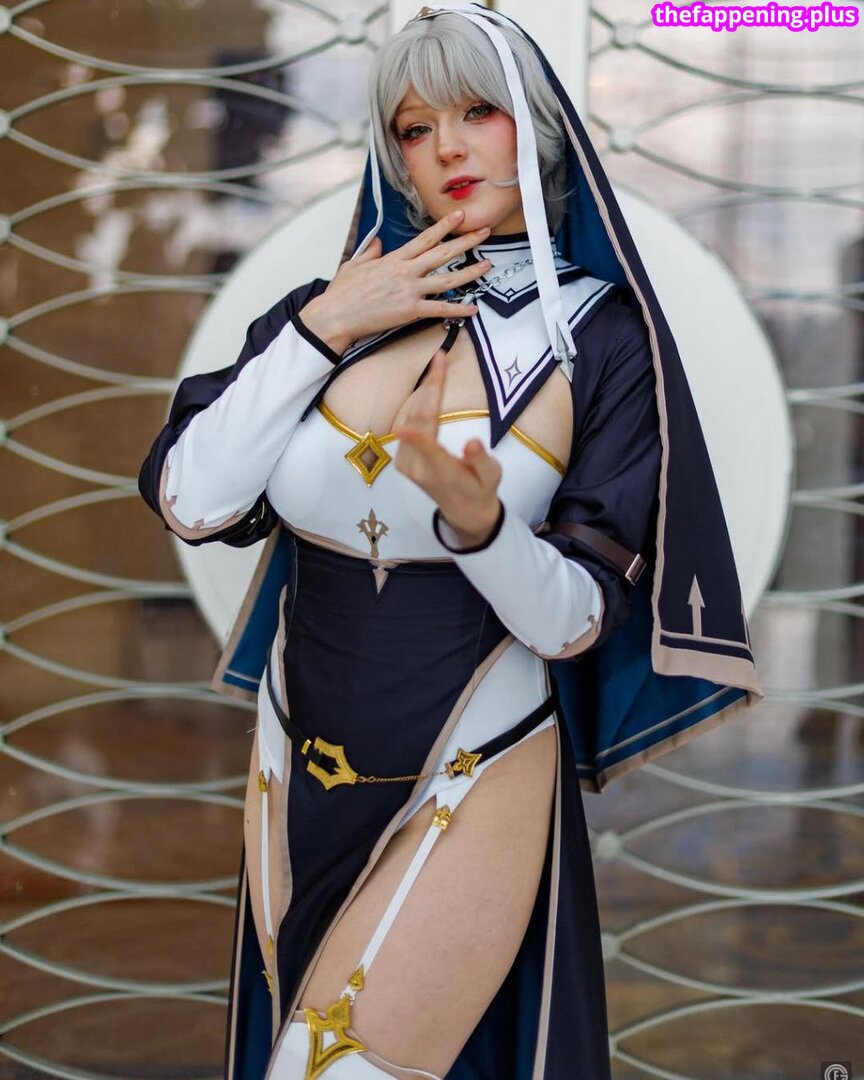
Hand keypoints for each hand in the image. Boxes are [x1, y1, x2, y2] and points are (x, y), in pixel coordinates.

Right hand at [299, 210, 492, 354]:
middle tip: (484, 232)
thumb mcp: (354, 265)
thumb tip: (378, 242)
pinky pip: (440, 309)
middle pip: (442, 253)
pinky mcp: (410, 311)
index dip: (445, 225)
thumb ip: (370, 252)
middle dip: (466, 242)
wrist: (336, 314)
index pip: (425, 238)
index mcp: (394, 259)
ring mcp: (409, 290)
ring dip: (470, 272)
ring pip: (447, 279)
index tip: (460, 216)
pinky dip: (458, 309)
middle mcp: (405, 271)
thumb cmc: (342, 294)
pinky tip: (473, 308)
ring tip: (488, 265)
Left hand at [392, 345, 501, 544]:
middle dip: (432, 386)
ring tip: (438, 366)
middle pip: (420, 420)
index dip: (418, 430)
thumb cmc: (481, 489)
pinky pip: (409, 424)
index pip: (428, 447)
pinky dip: (420, 404)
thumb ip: (480, 460)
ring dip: (425, 391)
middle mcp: (418, 468)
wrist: (463, 511)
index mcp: (441, 472)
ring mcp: (406, 464)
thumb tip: (473, 442)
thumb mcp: (490, 476)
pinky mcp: (402, 460)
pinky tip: (431, 388)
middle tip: (442, 358)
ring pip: (413, 418)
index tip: (410, 411)